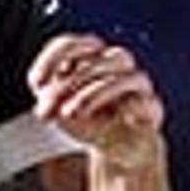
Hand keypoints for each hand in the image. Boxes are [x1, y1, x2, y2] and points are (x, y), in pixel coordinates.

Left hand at [26, 33, 164, 173]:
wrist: (117, 146)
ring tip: (72, 113)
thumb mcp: (59, 107)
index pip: (73, 44)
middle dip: (69, 83)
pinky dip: (131, 105)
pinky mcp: (152, 107)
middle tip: (51, 104)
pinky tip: (116, 115)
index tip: (37, 82)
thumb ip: (48, 96)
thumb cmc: (87, 119)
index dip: (53, 59)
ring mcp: (137, 84)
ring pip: (123, 76)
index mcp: (90, 56)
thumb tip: (45, 93)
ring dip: (94, 94)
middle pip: (97, 59)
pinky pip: (147, 100)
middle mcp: (116, 64)